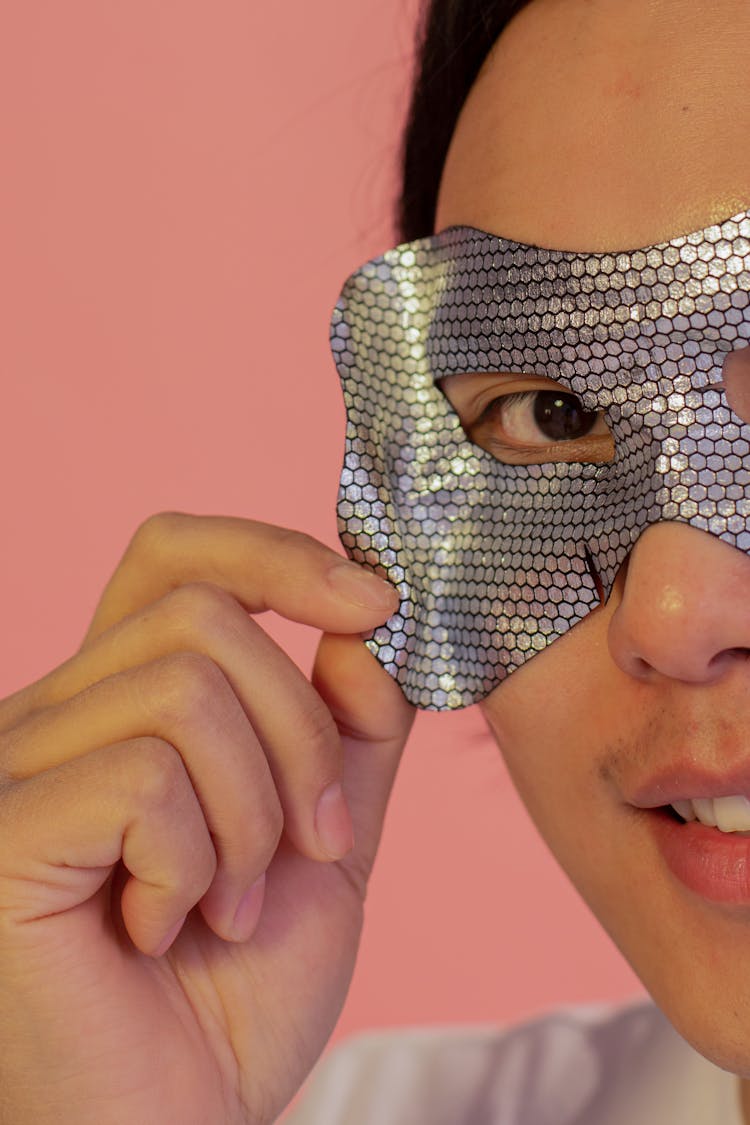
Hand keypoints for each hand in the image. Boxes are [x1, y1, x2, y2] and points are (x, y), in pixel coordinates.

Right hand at [0, 513, 413, 1123]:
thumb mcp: (325, 834)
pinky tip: (164, 927)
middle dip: (299, 734)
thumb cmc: (237, 991)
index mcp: (120, 701)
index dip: (276, 553)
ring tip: (233, 904)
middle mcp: (51, 714)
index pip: (174, 554)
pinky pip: (145, 777)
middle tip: (311, 844)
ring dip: (252, 814)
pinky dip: (195, 861)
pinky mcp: (5, 830)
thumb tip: (363, 624)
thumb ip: (351, 728)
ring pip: (184, 692)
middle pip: (204, 619)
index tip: (374, 601)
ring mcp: (16, 767)